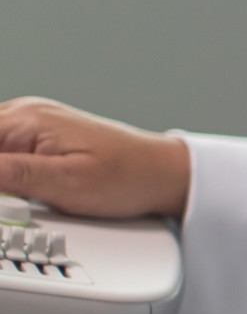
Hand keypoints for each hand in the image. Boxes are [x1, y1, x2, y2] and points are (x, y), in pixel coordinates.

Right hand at [0, 98, 190, 218]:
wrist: (164, 173)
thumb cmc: (128, 177)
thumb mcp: (66, 184)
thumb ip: (11, 175)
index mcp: (26, 120)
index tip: (2, 196)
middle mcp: (26, 114)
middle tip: (17, 199)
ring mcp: (34, 124)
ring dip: (2, 178)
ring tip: (25, 198)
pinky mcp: (42, 139)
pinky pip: (5, 150)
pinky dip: (5, 171)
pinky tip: (18, 190)